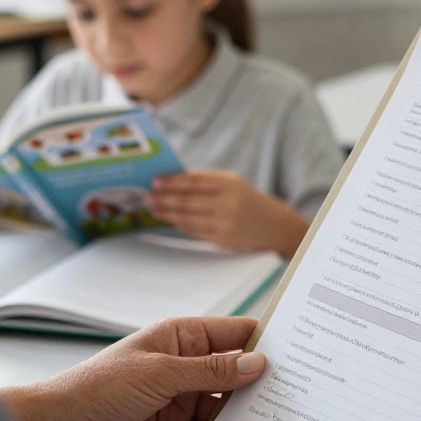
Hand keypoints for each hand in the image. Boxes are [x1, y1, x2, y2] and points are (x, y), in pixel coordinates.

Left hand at [0, 317, 265, 420]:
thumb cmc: (101, 387)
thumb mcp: (161, 373)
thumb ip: (211, 371)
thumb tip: (257, 363)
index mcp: (182, 337)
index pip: (235, 333)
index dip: (265, 341)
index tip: (299, 352)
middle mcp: (186, 365)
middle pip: (235, 372)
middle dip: (258, 384)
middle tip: (291, 396)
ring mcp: (180, 398)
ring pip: (224, 406)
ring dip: (237, 417)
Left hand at [147, 169, 309, 255]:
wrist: (273, 225)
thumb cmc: (246, 199)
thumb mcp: (232, 183)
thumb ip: (205, 180)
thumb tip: (171, 179)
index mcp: (229, 184)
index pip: (193, 181)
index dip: (171, 181)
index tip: (154, 181)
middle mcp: (228, 204)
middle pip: (187, 201)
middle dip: (163, 199)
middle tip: (147, 196)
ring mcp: (225, 224)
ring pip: (187, 218)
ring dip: (167, 214)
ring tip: (153, 209)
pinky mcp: (222, 240)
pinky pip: (194, 231)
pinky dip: (179, 225)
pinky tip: (170, 220)